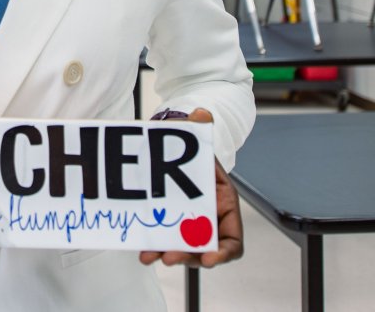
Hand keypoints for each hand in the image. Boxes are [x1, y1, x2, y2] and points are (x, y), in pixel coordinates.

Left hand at [139, 107, 244, 269]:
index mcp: (223, 204)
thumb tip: (201, 114)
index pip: (233, 240)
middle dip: (188, 256)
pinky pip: (164, 241)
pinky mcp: (168, 223)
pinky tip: (141, 248)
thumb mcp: (196, 137)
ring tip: (150, 256)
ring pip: (182, 249)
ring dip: (168, 255)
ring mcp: (187, 224)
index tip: (208, 259)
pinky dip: (154, 247)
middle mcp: (208, 219)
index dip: (223, 253)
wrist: (170, 146)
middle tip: (170, 256)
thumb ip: (200, 127)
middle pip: (204, 250)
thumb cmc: (190, 148)